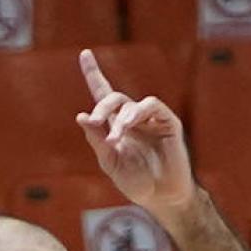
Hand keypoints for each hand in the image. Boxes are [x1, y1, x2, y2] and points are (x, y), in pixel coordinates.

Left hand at [75, 50, 194, 213]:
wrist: (161, 197)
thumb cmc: (136, 182)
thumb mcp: (110, 162)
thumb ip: (96, 140)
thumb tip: (81, 116)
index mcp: (116, 126)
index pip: (104, 94)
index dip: (94, 74)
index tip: (84, 54)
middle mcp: (133, 118)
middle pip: (114, 98)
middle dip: (102, 106)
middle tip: (94, 122)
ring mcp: (151, 119)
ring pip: (132, 104)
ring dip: (121, 118)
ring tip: (115, 137)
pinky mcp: (169, 123)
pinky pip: (153, 106)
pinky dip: (139, 112)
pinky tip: (130, 125)